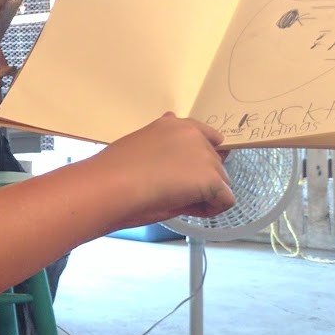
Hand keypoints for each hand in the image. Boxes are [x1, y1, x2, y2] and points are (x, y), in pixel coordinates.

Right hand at [93, 113, 233, 225]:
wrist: (108, 186)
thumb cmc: (111, 172)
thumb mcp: (138, 149)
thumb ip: (162, 147)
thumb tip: (173, 150)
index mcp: (173, 125)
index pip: (208, 137)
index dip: (199, 160)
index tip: (180, 174)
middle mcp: (194, 135)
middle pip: (215, 163)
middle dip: (199, 180)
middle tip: (170, 192)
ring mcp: (205, 157)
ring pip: (222, 182)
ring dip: (204, 194)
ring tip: (173, 201)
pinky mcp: (211, 179)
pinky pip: (225, 200)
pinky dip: (210, 209)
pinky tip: (184, 209)